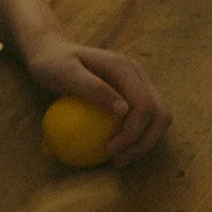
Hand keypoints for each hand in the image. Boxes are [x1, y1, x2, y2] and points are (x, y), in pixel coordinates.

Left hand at [24, 34, 169, 165]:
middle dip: (144, 142)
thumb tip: (124, 111)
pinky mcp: (134, 94)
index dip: (133, 133)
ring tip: (121, 158)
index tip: (110, 150)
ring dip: (145, 142)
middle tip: (118, 160)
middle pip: (160, 114)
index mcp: (126, 68)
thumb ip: (93, 88)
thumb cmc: (52, 63)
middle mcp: (139, 75)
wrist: (51, 51)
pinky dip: (138, 138)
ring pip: (159, 119)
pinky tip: (119, 149)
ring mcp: (139, 84)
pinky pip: (147, 120)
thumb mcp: (65, 73)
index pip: (145, 106)